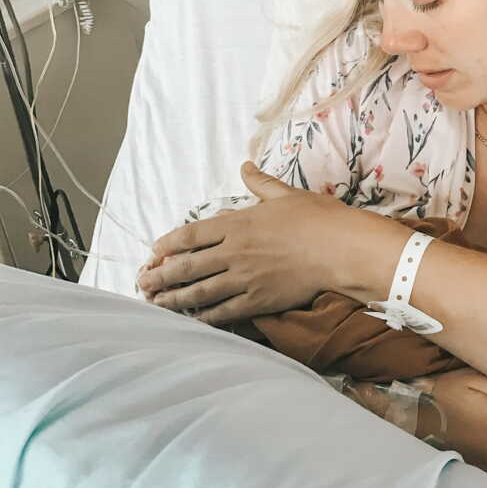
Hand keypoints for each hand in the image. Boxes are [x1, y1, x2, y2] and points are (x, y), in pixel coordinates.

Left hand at [136, 163, 356, 323]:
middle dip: (161, 275)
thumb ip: (260, 183)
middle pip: (186, 266)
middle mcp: (234, 252)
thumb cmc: (318, 219)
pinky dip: (204, 318)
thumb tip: (245, 165)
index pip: (191, 234)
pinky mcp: (258, 301)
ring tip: (156, 304)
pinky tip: (192, 322)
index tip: (154, 251)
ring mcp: (244, 278)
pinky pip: (224, 312)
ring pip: (199, 292)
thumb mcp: (285, 194)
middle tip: (143, 282)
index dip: (168, 244)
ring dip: (174, 299)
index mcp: (238, 223)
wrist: (341, 250)